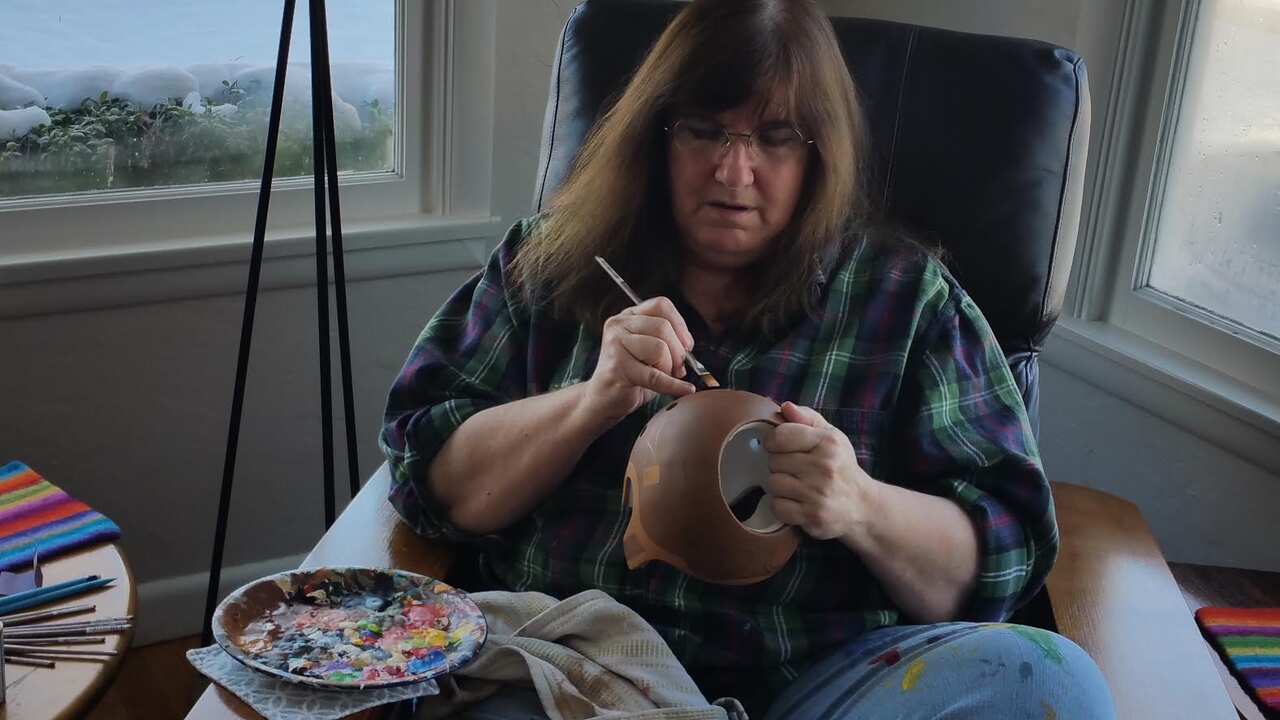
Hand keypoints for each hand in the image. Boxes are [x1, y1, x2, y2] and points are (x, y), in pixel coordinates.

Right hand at [583, 296, 696, 424]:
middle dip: (678, 352)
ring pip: (659, 348)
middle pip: (663, 327)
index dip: (680, 325)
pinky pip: (654, 376)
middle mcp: (618, 325)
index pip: (661, 305)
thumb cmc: (631, 373)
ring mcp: (615, 345)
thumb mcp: (649, 347)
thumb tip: (688, 347)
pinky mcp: (617, 368)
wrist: (604, 398)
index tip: (686, 345)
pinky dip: (674, 385)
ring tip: (664, 377)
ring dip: (669, 368)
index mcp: (628, 315)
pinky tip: (685, 389)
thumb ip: (667, 339)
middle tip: (677, 368)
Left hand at [764, 402, 878, 540]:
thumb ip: (807, 418)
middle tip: (795, 469)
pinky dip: (782, 506)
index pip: (780, 436)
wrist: (862, 505)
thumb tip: (785, 406)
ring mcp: (818, 494)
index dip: (773, 441)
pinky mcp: (812, 516)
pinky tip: (796, 502)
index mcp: (827, 443)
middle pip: (774, 461)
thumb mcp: (830, 436)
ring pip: (773, 484)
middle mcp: (824, 468)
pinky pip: (777, 507)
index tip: (779, 446)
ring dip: (780, 486)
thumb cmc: (840, 466)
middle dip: (779, 465)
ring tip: (796, 485)